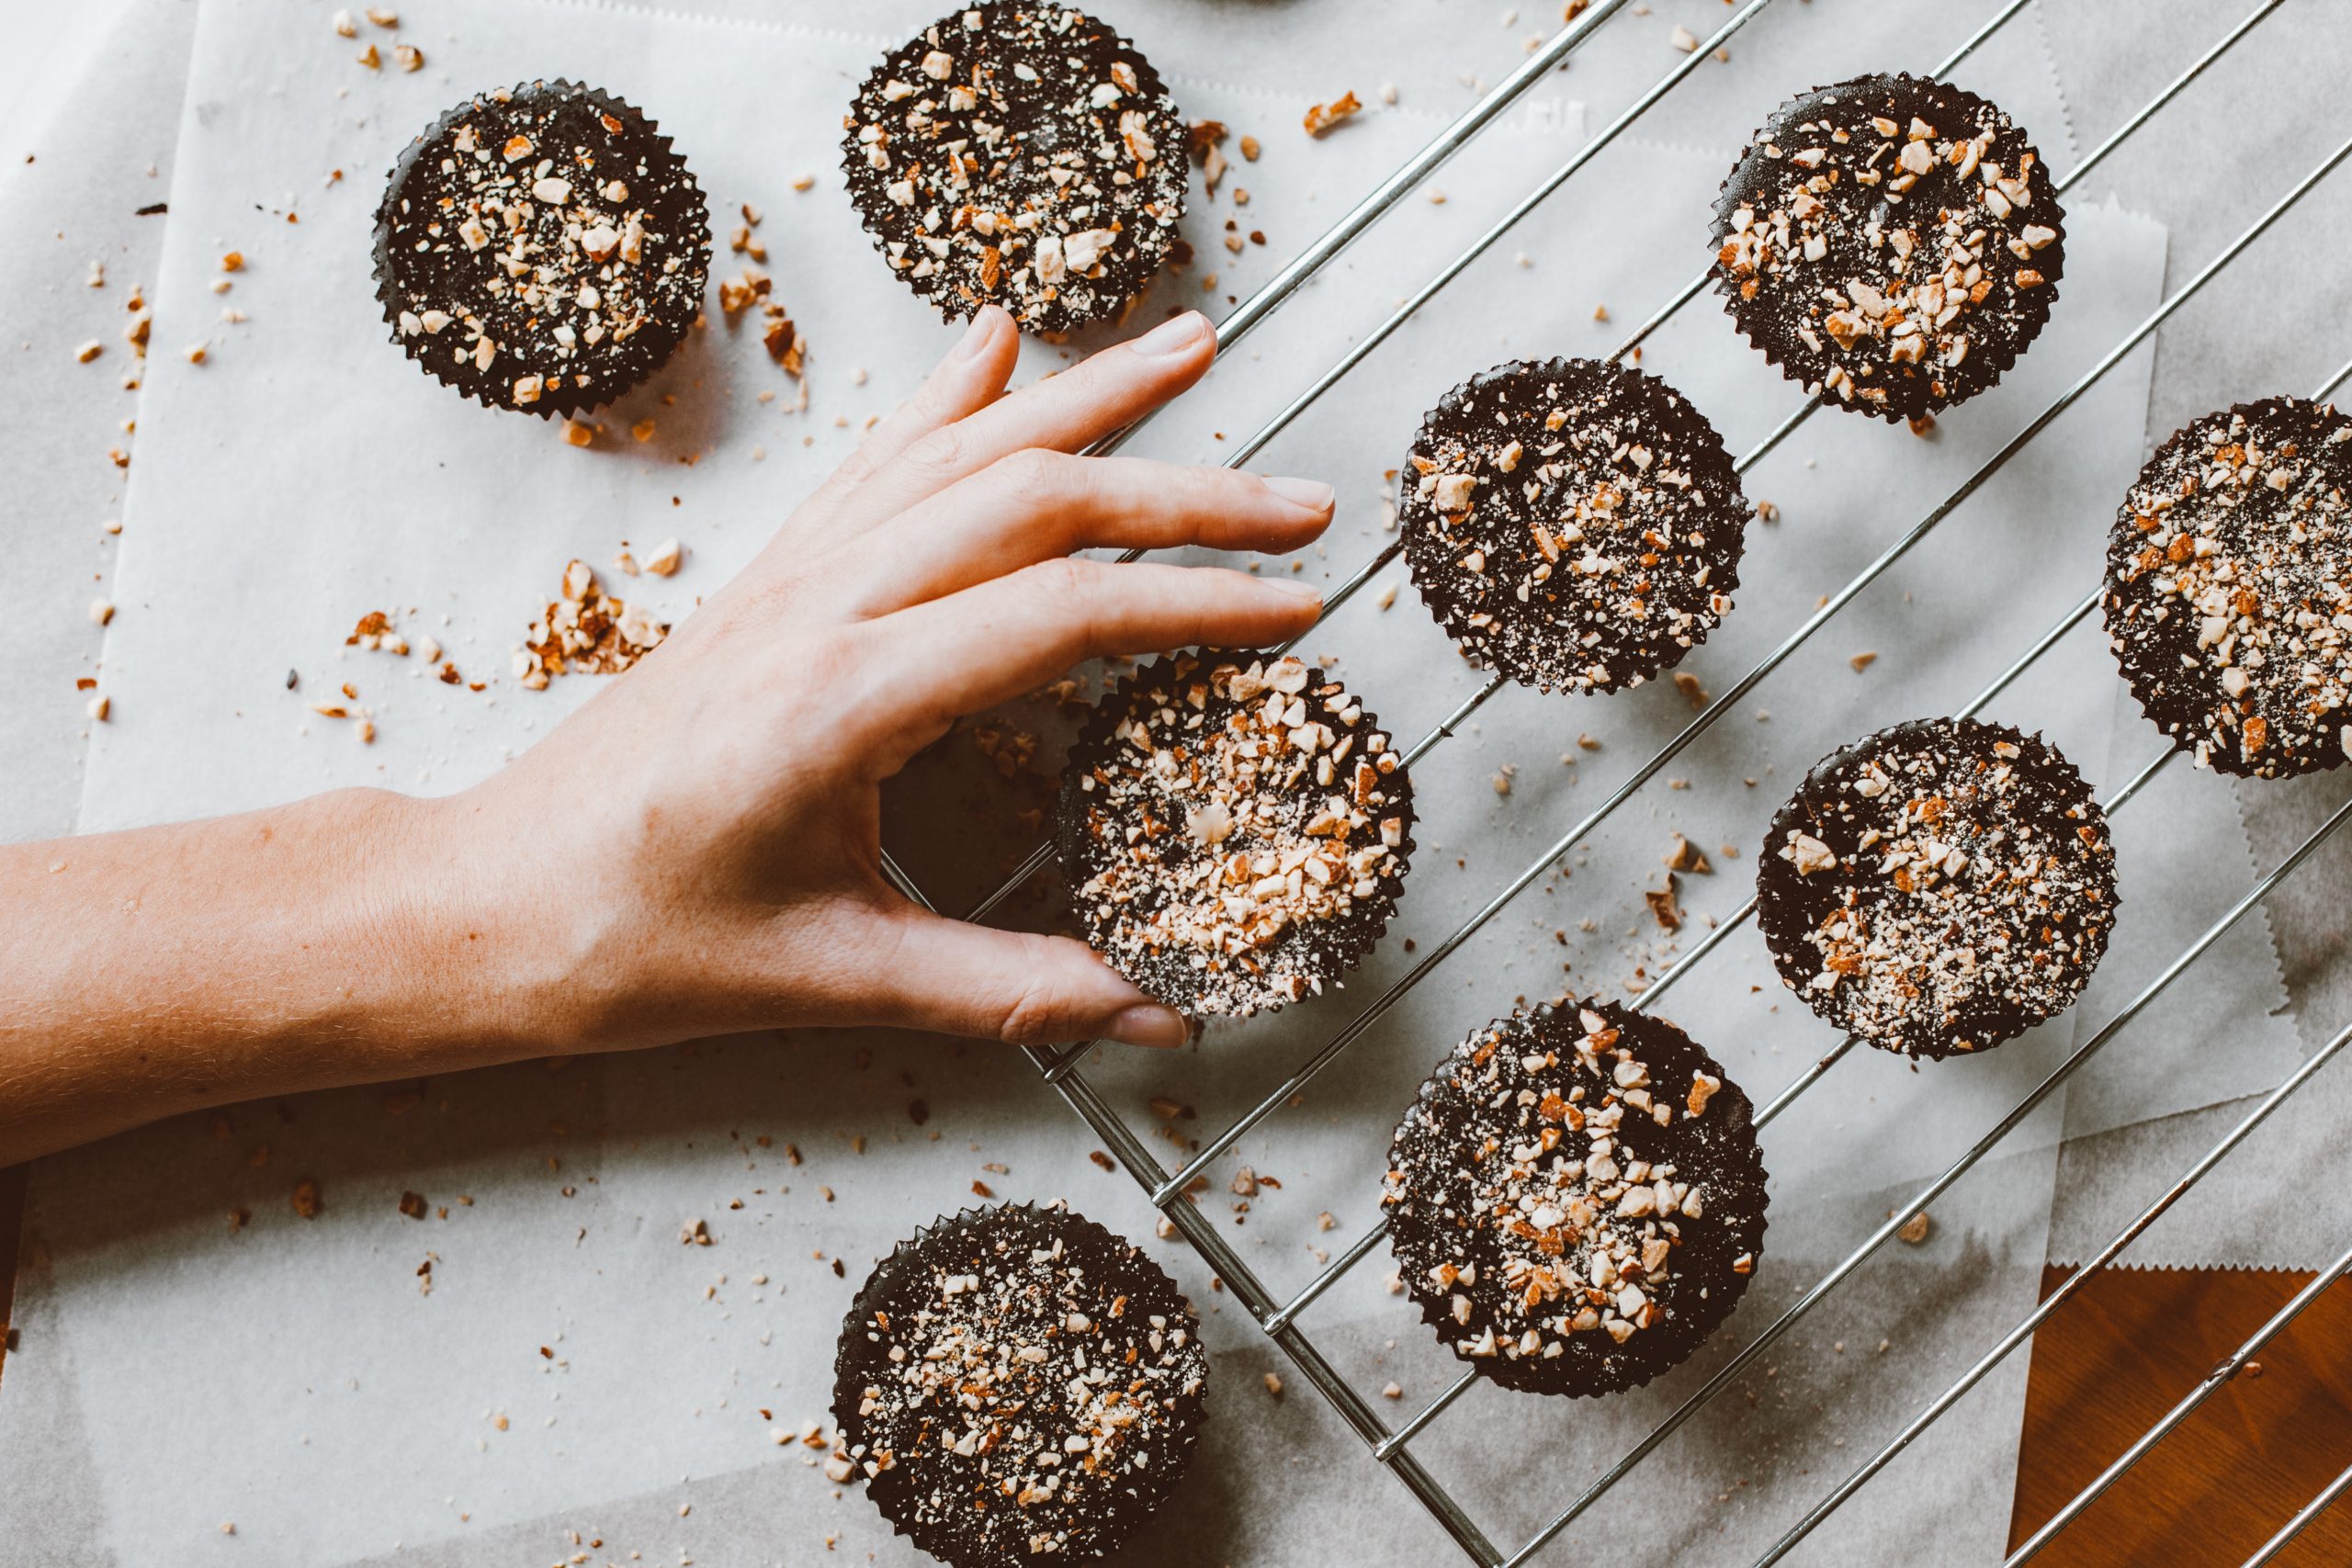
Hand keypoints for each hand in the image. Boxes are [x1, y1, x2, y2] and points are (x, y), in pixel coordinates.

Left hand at [435, 305, 1331, 1054]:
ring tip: (1190, 345)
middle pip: (1032, 500)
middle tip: (1303, 498)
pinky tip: (997, 343)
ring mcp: (790, 580)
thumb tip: (1159, 1013)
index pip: (1060, 614)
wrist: (490, 902)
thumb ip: (1008, 990)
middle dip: (1184, 489)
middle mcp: (820, 608)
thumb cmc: (638, 946)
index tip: (1299, 607)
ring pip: (960, 451)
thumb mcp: (835, 981)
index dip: (1194, 605)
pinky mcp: (770, 583)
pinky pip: (878, 463)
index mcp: (843, 701)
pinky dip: (952, 399)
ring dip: (1085, 397)